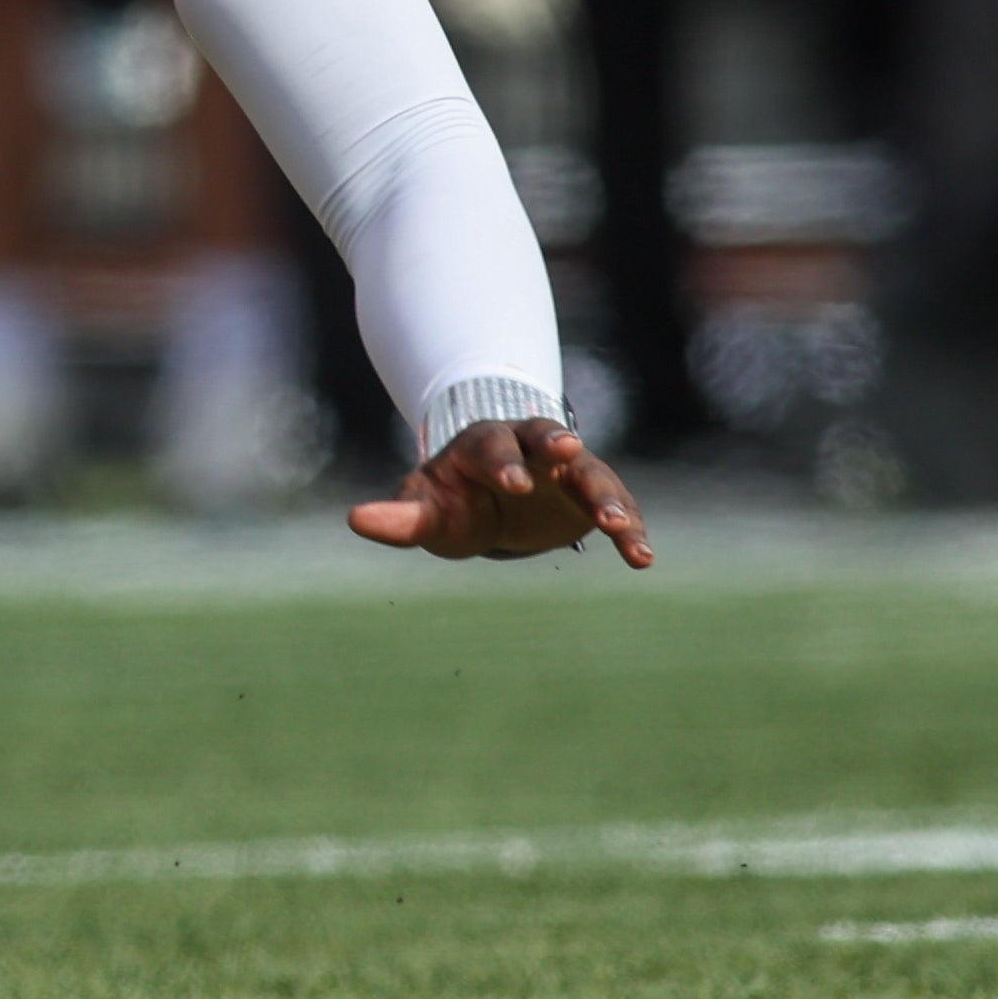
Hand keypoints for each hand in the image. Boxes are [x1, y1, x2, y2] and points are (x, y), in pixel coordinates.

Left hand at [350, 417, 654, 568]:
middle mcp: (530, 447)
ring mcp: (568, 470)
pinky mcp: (594, 497)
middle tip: (569, 453)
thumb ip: (400, 516)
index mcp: (482, 445)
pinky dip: (631, 531)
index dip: (501, 461)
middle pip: (545, 438)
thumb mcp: (428, 510)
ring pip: (590, 474)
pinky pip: (618, 510)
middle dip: (556, 446)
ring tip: (619, 528)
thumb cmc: (454, 501)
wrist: (495, 499)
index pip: (490, 446)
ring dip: (605, 497)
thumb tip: (355, 519)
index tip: (511, 481)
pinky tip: (642, 560)